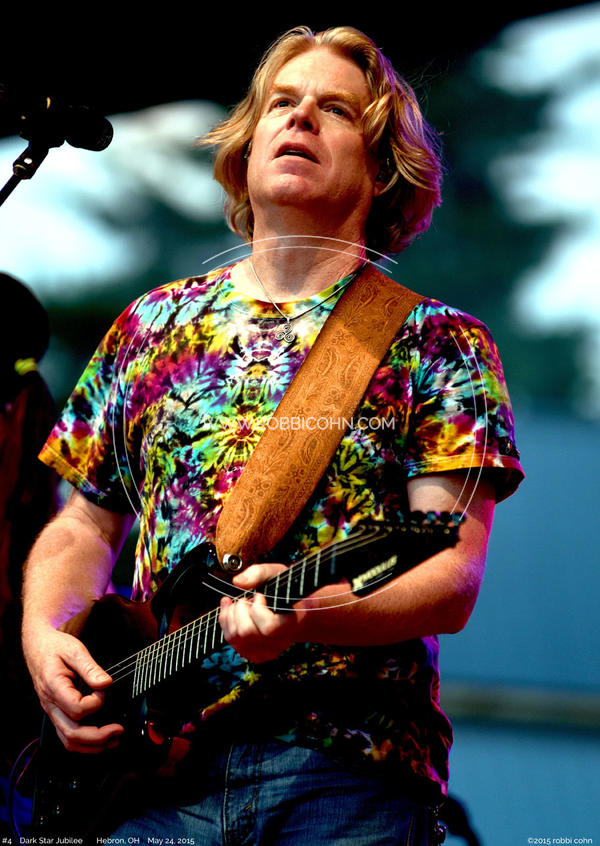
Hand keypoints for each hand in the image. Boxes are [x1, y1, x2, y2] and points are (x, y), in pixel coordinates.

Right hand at [22, 623, 124, 752]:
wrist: (38, 647)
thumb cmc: (55, 647)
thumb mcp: (74, 650)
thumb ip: (90, 668)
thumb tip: (105, 684)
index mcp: (53, 687)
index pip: (76, 708)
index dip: (96, 703)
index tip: (105, 689)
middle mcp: (50, 705)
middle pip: (72, 733)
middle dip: (98, 736)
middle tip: (119, 729)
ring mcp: (52, 712)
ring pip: (69, 740)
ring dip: (92, 745)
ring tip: (114, 739)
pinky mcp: (57, 714)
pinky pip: (68, 735)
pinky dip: (85, 742)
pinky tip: (100, 738)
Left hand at [218, 563, 303, 662]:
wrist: (295, 609)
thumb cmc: (286, 590)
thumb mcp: (278, 574)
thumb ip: (259, 573)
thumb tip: (237, 582)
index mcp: (291, 624)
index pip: (268, 627)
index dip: (257, 608)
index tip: (260, 595)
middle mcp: (280, 643)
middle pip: (246, 632)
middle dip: (240, 608)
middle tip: (248, 597)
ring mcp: (267, 652)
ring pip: (235, 637)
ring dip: (231, 614)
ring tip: (242, 603)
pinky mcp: (255, 654)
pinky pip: (231, 641)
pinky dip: (226, 622)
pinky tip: (233, 610)